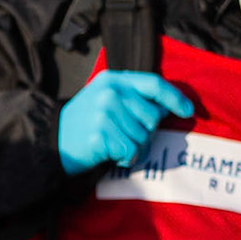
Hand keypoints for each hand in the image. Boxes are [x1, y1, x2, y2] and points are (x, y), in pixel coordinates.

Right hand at [58, 71, 193, 173]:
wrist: (52, 140)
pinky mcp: (100, 136)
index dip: (175, 98)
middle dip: (146, 133)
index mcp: (113, 80)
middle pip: (152, 117)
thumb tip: (170, 107)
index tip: (188, 111)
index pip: (154, 84)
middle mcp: (109, 93)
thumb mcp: (106, 99)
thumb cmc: (86, 122)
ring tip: (116, 145)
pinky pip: (130, 151)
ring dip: (136, 148)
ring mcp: (104, 114)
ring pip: (143, 137)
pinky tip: (111, 154)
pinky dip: (126, 159)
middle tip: (127, 137)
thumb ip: (135, 98)